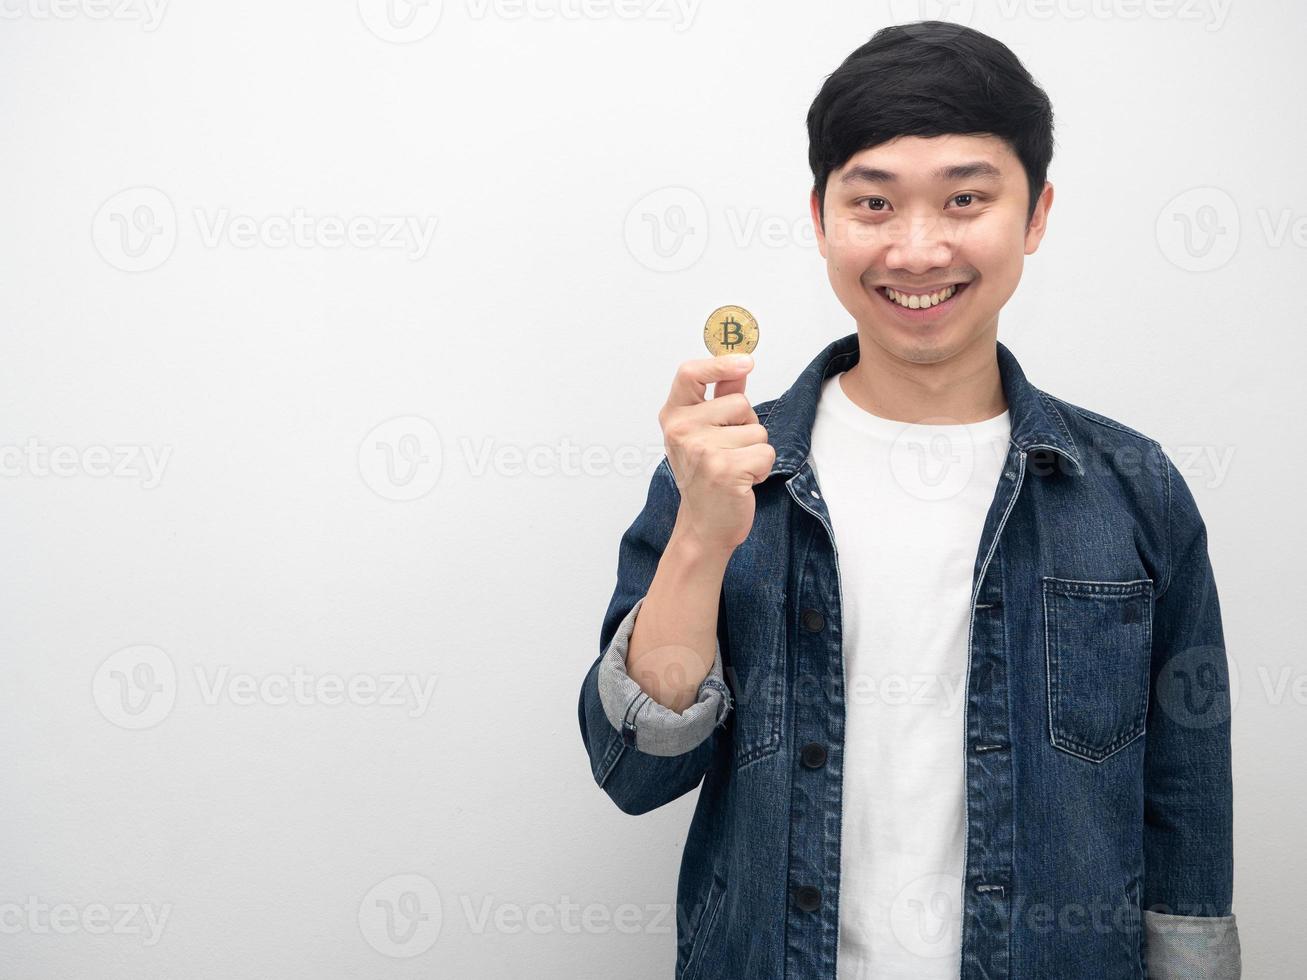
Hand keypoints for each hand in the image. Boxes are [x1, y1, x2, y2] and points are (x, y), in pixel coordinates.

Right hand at [658, 354, 774, 554]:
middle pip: (741, 403)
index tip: (746, 362)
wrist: (703, 526)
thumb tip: (739, 366)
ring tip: (734, 468)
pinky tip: (742, 482)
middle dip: (747, 426)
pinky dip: (762, 469)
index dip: (719, 364)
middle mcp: (682, 430)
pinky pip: (765, 452)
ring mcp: (702, 450)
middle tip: (728, 451)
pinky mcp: (725, 470)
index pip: (690, 374)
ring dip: (755, 451)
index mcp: (674, 416)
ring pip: (757, 430)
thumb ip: (721, 398)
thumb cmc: (705, 478)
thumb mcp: (705, 434)